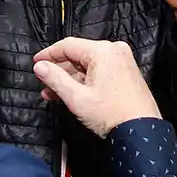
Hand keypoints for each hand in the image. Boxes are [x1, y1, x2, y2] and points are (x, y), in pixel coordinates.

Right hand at [32, 37, 161, 135]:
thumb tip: (40, 66)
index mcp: (103, 51)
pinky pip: (99, 71)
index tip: (35, 63)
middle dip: (59, 71)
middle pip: (78, 55)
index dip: (48, 54)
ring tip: (53, 94)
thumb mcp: (77, 98)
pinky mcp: (125, 72)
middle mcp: (114, 50)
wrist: (142, 131)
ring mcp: (121, 61)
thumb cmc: (111, 114)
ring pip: (87, 65)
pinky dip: (84, 81)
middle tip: (43, 84)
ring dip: (70, 78)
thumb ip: (55, 79)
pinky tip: (70, 93)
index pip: (68, 45)